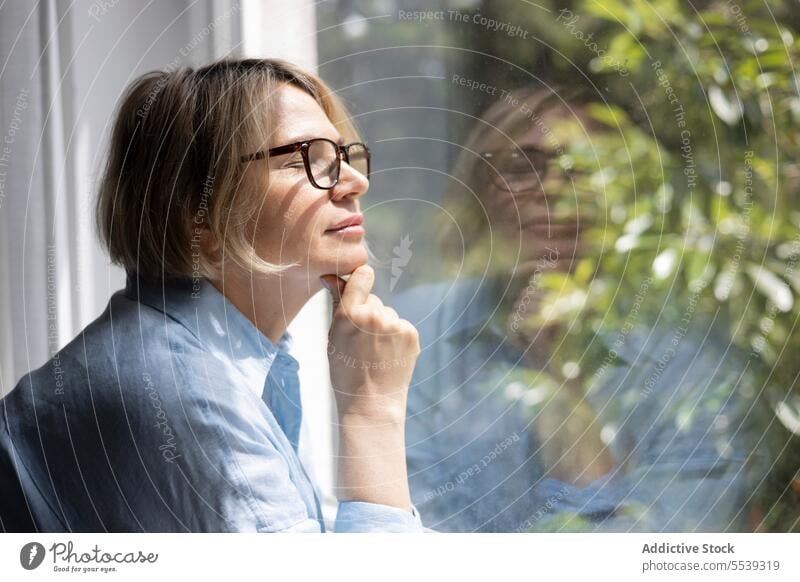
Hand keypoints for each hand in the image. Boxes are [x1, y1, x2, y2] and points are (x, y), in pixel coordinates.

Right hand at [321, 265, 419, 421]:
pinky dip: (396, 337)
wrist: (371, 403)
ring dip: (383, 326)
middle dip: (369, 313)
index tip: (360, 281)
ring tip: (375, 352)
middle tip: (363, 340)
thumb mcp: (333, 337)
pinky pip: (401, 325)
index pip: (362, 276)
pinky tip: (388, 355)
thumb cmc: (345, 372)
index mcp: (350, 315)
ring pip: (388, 314)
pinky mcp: (411, 334)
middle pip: (374, 300)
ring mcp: (395, 325)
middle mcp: (374, 315)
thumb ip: (338, 304)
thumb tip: (331, 277)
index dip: (362, 278)